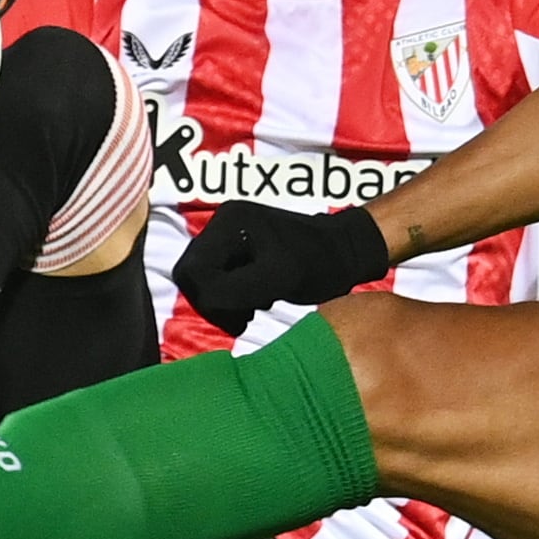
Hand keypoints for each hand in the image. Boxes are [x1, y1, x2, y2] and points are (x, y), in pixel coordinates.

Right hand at [172, 202, 392, 337]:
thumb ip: (235, 289)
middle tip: (245, 317)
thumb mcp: (279, 278)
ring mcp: (228, 232)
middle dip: (213, 301)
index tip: (241, 317)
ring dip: (222, 300)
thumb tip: (204, 300)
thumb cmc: (320, 263)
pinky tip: (255, 301)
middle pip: (191, 273)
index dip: (208, 300)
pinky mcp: (237, 246)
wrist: (346, 251)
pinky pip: (216, 276)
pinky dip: (230, 294)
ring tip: (253, 309)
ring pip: (202, 278)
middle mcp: (223, 221)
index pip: (192, 270)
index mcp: (230, 222)